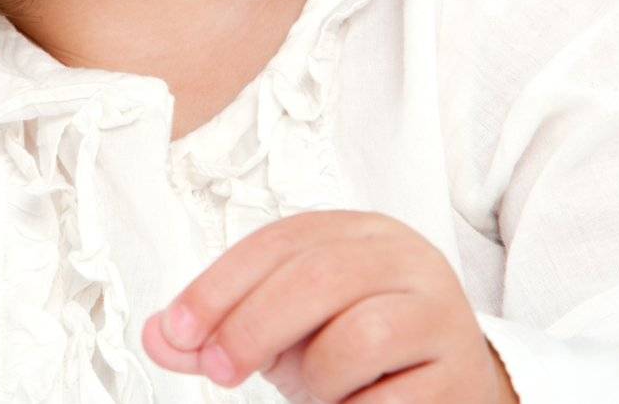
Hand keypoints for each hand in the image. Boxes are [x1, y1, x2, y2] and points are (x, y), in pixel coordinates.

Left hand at [141, 210, 519, 402]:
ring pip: (361, 334)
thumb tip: (157, 336)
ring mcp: (442, 312)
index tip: (178, 331)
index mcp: (357, 232)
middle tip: (218, 368)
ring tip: (315, 391)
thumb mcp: (282, 330)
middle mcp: (405, 258)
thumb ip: (219, 328)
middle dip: (252, 326)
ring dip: (317, 376)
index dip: (218, 286)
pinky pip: (395, 396)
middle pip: (318, 276)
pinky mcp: (461, 372)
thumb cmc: (355, 351)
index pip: (277, 243)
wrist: (446, 388)